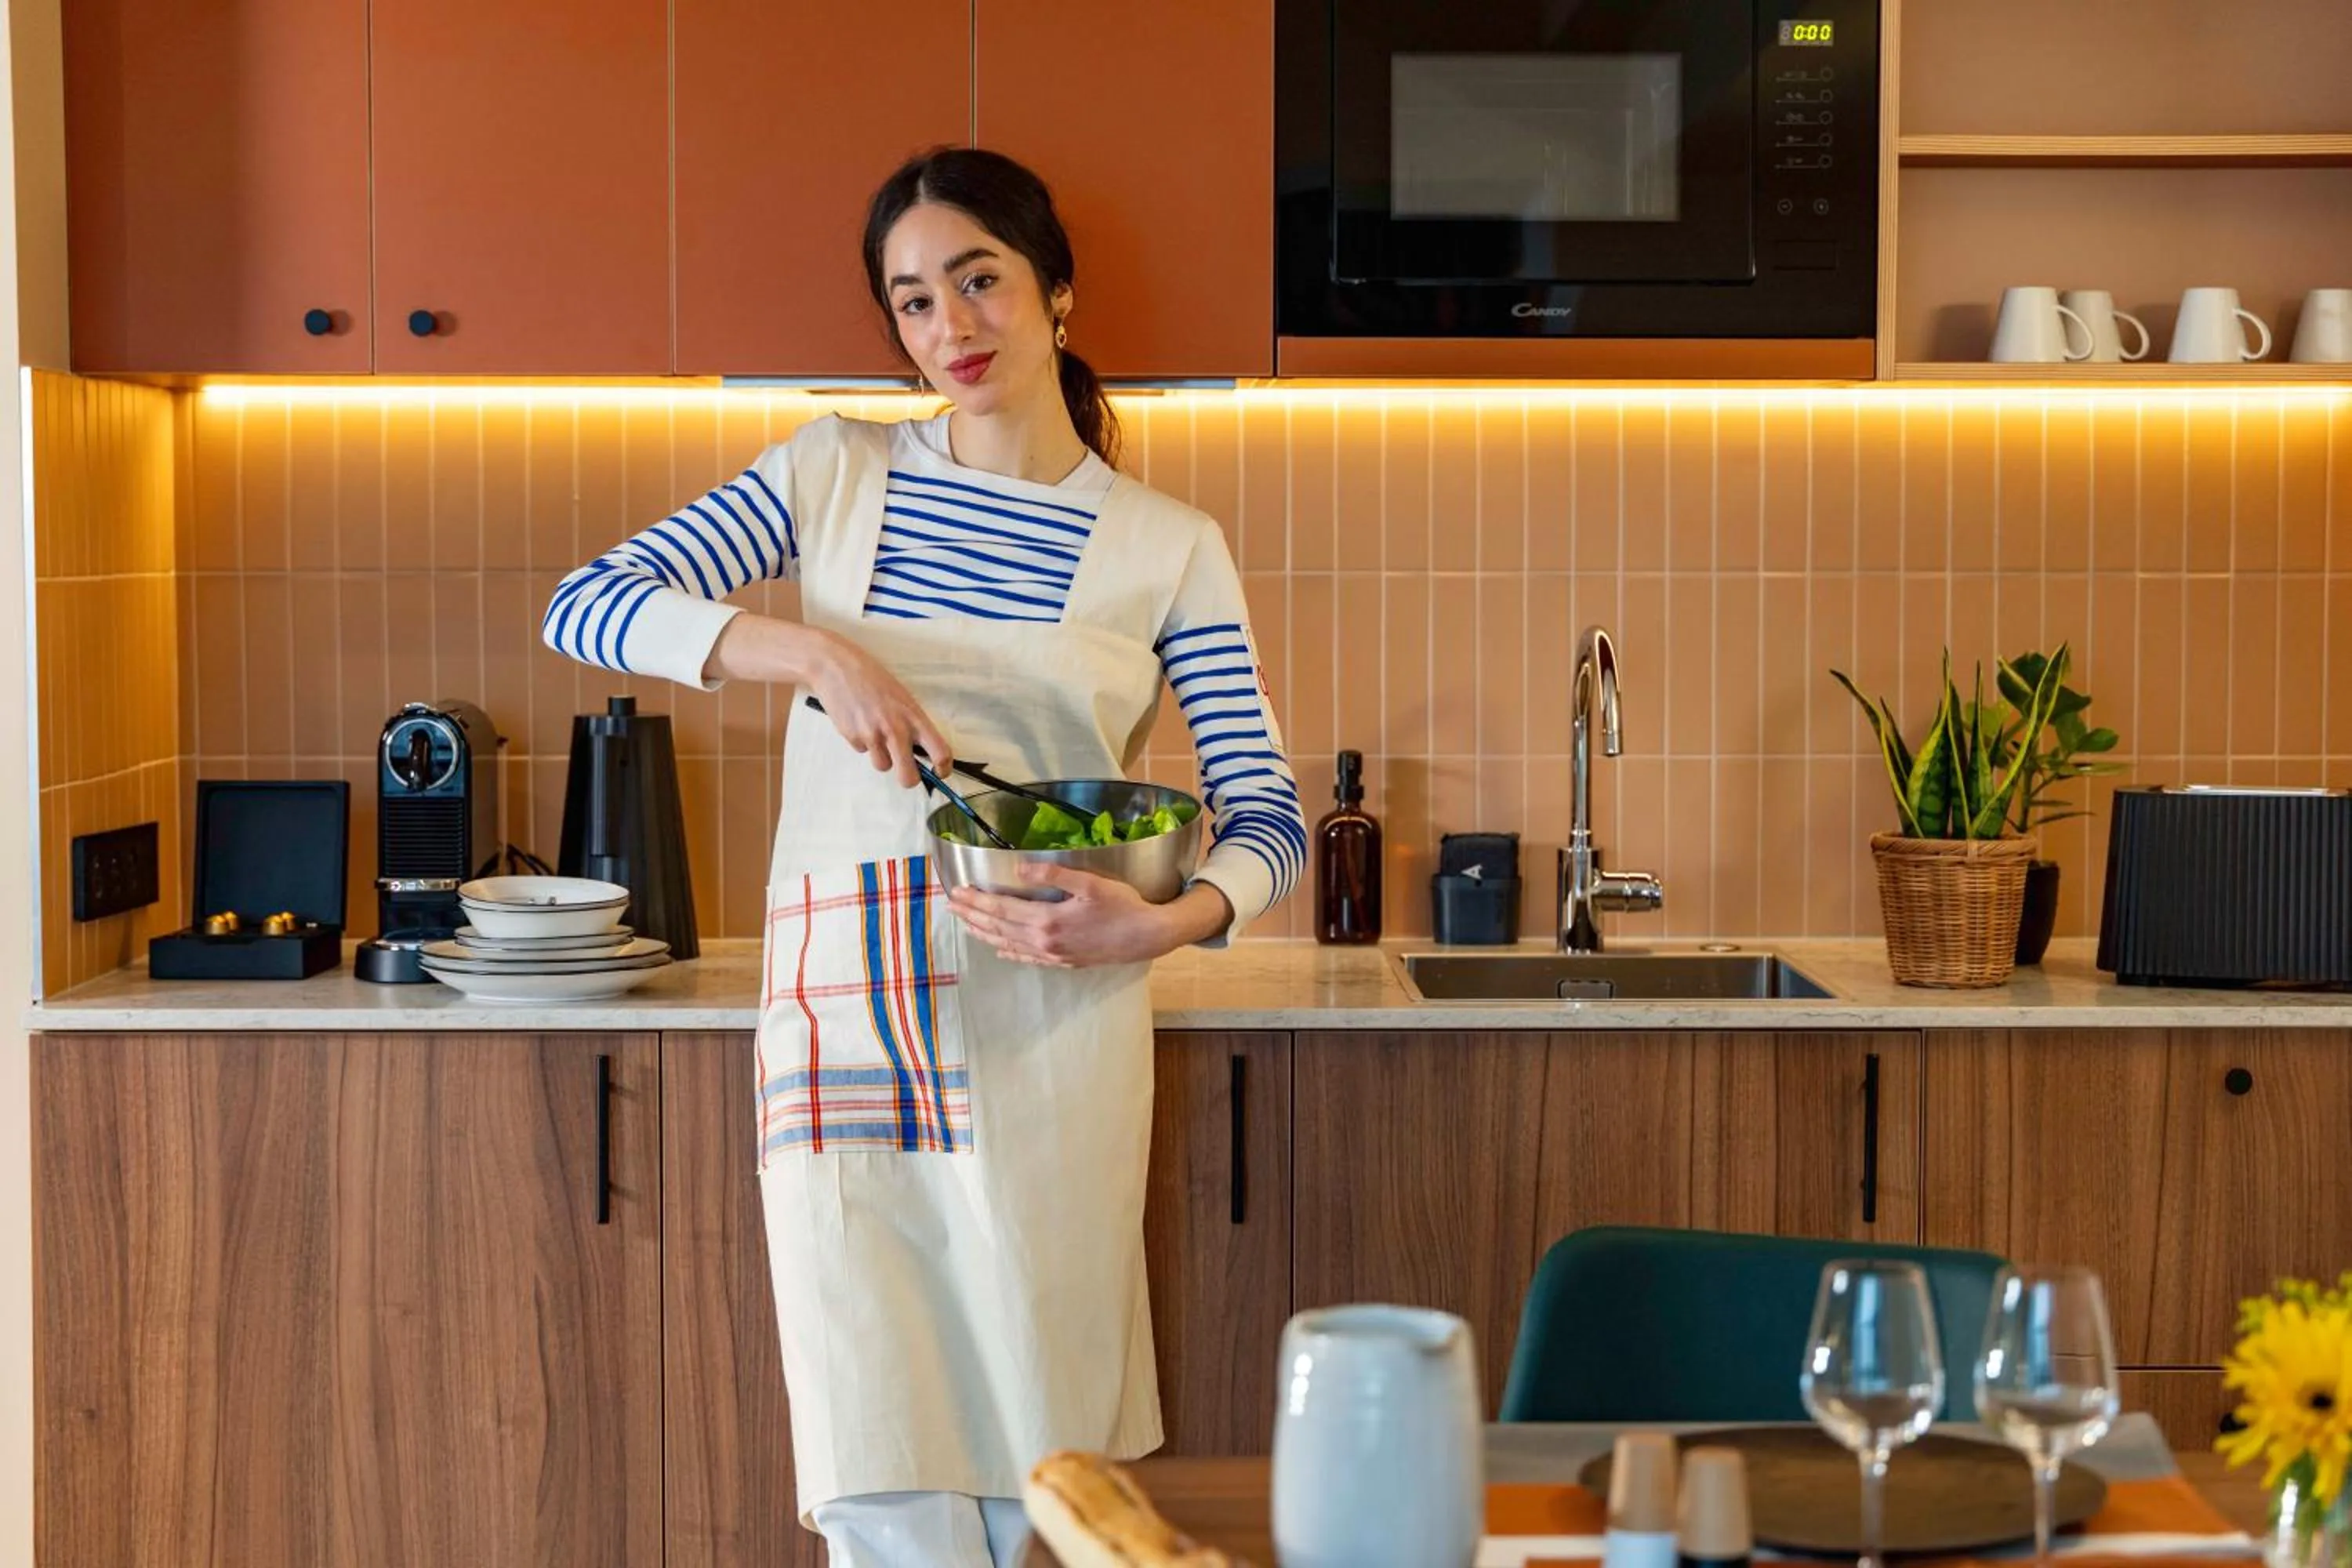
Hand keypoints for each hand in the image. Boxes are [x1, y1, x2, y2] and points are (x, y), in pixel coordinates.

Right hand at [801, 631, 953, 789]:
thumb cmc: (872, 677)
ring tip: (875, 731)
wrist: (836, 667)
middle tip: (906, 770)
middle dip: (909, 778)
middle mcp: (896, 730)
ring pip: (882, 766)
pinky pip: (862, 751)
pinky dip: (862, 742)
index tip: (940, 772)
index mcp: (914, 717)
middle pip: (908, 777)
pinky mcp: (852, 738)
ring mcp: (872, 736)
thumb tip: (920, 750)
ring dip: (881, 756)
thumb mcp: (901, 697)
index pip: (940, 752)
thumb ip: (912, 723)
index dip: (944, 768)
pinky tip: (858, 721)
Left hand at [949, 866, 1231, 967]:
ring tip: (966, 924)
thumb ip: (1054, 873)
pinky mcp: (1063, 961)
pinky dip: (1009, 952)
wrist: (1148, 936)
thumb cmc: (1123, 905)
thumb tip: (1020, 866)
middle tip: (951, 906)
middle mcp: (1045, 941)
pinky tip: (1000, 949)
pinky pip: (1027, 958)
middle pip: (999, 927)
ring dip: (984, 933)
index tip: (957, 892)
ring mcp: (1053, 954)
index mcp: (1048, 920)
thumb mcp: (1091, 882)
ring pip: (1008, 944)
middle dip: (972, 915)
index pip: (1001, 909)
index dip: (977, 900)